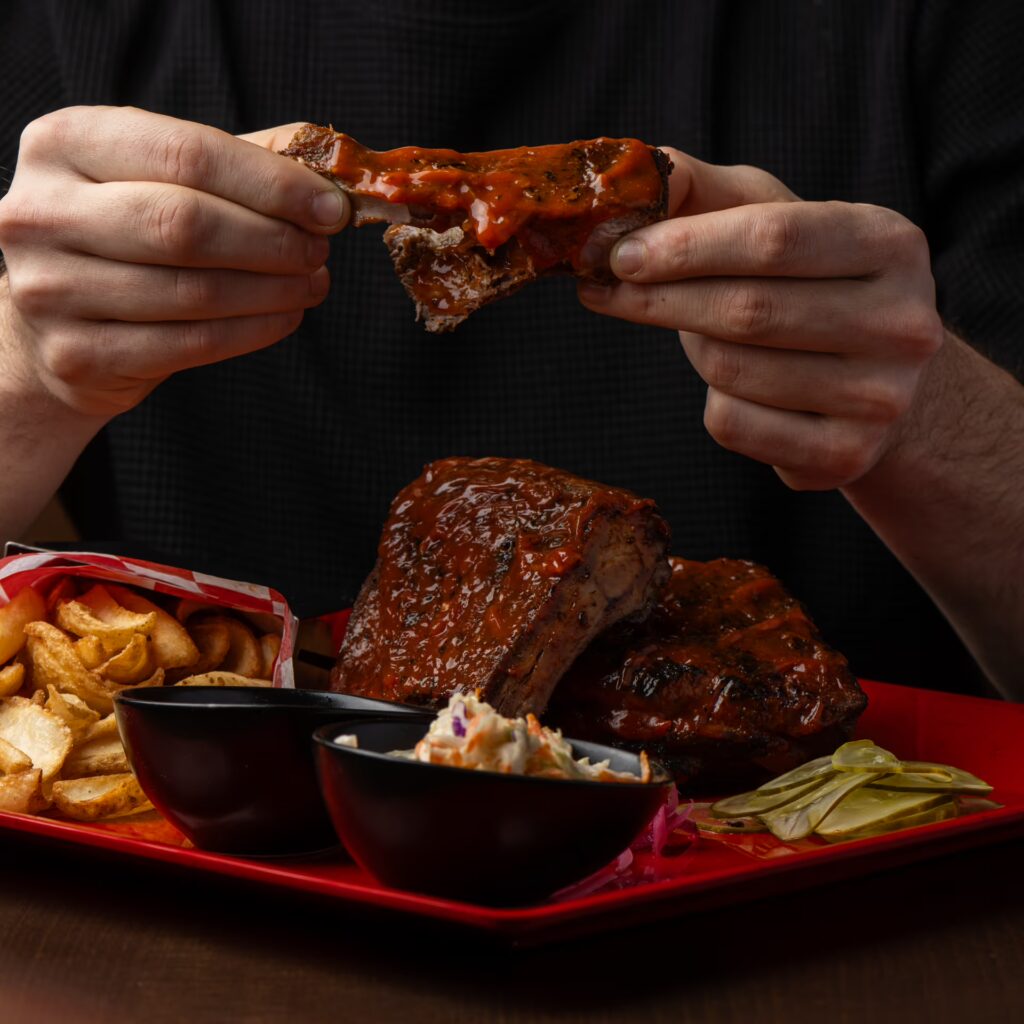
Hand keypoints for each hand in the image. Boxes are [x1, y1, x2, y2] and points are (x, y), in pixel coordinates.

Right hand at [0, 107, 348, 418]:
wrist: (53, 322)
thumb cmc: (123, 235)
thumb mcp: (158, 177)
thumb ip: (236, 161)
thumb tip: (327, 170)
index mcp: (63, 142)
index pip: (186, 153)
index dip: (272, 184)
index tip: (330, 207)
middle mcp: (41, 212)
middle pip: (186, 224)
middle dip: (274, 240)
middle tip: (319, 250)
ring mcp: (50, 289)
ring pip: (194, 291)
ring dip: (274, 289)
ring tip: (312, 282)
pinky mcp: (77, 355)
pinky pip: (192, 345)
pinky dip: (255, 330)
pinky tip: (286, 315)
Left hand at [578, 151, 943, 489]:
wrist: (879, 382)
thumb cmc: (808, 284)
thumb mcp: (774, 219)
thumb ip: (704, 191)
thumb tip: (639, 176)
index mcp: (890, 243)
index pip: (773, 239)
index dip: (684, 247)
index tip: (619, 253)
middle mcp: (902, 322)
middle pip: (747, 311)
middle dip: (660, 299)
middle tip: (603, 290)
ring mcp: (879, 397)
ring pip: (731, 373)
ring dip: (691, 349)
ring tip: (695, 332)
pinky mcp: (844, 456)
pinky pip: (734, 425)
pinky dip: (714, 402)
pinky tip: (737, 386)